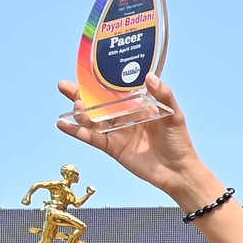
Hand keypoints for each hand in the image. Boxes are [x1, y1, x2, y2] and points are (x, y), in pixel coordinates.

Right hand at [54, 77, 220, 211]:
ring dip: (80, 112)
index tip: (85, 72)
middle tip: (64, 85)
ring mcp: (116, 132)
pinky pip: (92, 138)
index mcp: (136, 106)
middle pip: (97, 103)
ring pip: (92, 120)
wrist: (179, 171)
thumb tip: (149, 77)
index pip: (114, 91)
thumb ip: (164, 95)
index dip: (99, 82)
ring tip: (75, 104)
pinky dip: (77, 132)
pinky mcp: (112, 148)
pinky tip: (63, 125)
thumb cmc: (179, 142)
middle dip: (79, 94)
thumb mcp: (174, 115)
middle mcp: (123, 117)